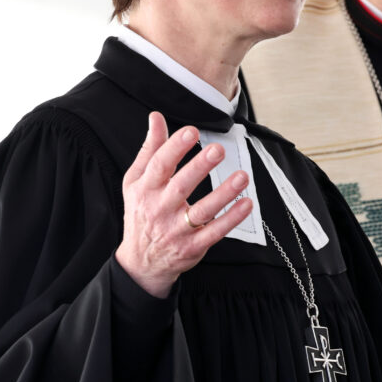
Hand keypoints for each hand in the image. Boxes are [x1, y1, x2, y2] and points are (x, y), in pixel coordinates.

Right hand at [115, 111, 252, 297]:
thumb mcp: (135, 181)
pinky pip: (214, 232)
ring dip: (224, 193)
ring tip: (241, 176)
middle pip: (181, 186)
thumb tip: (156, 118)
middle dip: (200, 167)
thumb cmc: (141, 213)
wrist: (140, 263)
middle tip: (218, 150)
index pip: (160, 165)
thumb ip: (149, 149)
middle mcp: (160, 209)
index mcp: (146, 189)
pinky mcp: (193, 246)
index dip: (174, 147)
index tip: (191, 132)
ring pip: (202, 211)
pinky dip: (231, 219)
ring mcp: (177, 229)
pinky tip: (246, 204)